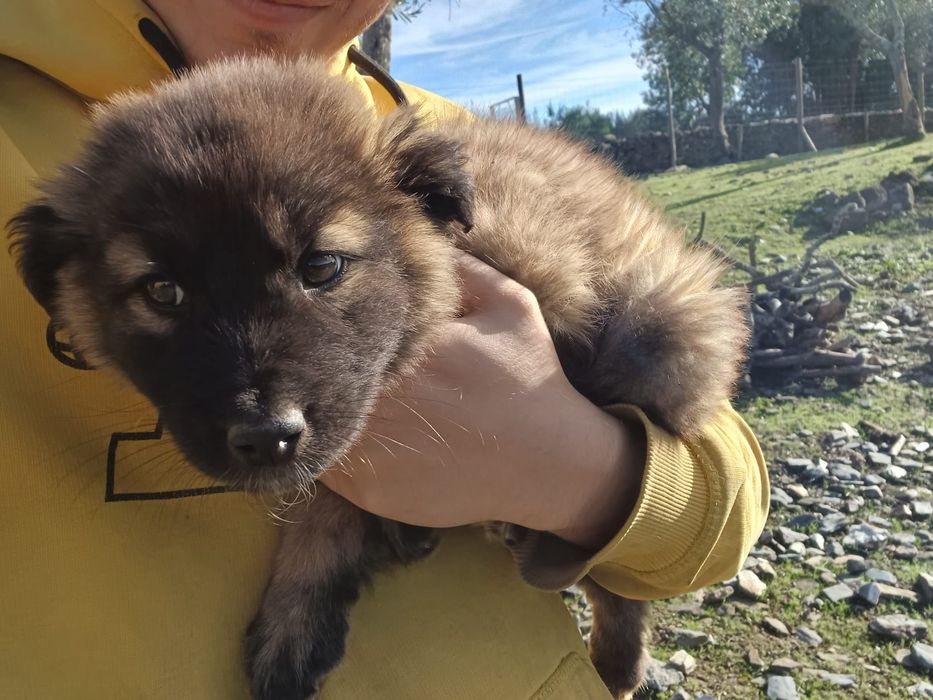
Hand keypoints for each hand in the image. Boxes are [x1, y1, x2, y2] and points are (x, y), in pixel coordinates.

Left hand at [320, 253, 645, 549]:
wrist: (551, 464)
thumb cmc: (530, 377)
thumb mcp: (509, 305)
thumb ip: (459, 268)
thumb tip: (410, 235)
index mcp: (416, 349)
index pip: (343, 328)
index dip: (328, 322)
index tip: (324, 315)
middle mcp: (388, 402)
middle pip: (320, 377)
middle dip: (316, 365)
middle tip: (310, 355)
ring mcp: (375, 452)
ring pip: (314, 422)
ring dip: (316, 408)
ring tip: (323, 393)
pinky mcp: (371, 493)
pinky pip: (325, 466)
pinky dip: (328, 449)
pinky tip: (350, 433)